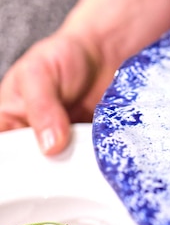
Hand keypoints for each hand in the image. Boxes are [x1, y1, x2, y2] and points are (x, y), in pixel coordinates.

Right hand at [0, 0, 169, 154]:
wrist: (105, 52)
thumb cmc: (63, 56)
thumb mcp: (39, 75)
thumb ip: (42, 109)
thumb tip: (50, 146)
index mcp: (9, 121)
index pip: (5, 153)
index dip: (15, 166)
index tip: (33, 170)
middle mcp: (34, 138)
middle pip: (33, 168)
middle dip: (47, 172)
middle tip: (63, 167)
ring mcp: (64, 145)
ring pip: (63, 170)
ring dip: (73, 170)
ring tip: (83, 166)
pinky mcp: (89, 147)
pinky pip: (90, 162)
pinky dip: (95, 163)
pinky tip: (100, 162)